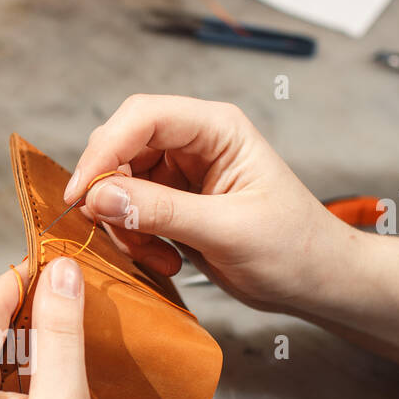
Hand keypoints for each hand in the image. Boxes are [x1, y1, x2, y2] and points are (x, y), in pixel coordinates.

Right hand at [67, 94, 351, 313]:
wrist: (317, 281)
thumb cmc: (294, 248)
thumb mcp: (228, 231)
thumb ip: (162, 211)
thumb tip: (99, 197)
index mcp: (217, 128)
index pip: (143, 117)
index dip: (105, 150)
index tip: (82, 194)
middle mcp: (195, 142)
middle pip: (122, 147)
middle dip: (109, 191)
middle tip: (109, 230)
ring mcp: (182, 173)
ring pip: (119, 184)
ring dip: (123, 224)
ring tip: (156, 257)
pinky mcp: (174, 204)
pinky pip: (130, 212)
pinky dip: (135, 239)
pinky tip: (166, 261)